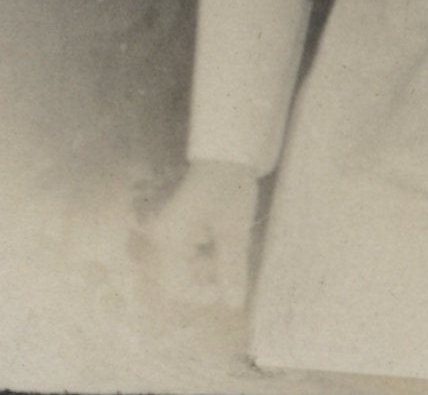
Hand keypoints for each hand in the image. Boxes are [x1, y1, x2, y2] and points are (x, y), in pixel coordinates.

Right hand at [149, 159, 259, 309]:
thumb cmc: (228, 186)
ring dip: (211, 258)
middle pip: (182, 274)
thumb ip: (232, 268)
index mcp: (171, 239)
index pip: (177, 288)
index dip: (203, 294)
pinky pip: (191, 246)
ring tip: (228, 234)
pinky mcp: (181, 220)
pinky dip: (209, 245)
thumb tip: (234, 304)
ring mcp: (171, 227)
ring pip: (188, 261)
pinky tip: (221, 228)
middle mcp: (164, 235)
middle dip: (209, 272)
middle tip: (230, 249)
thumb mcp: (234, 228)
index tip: (228, 286)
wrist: (227, 151)